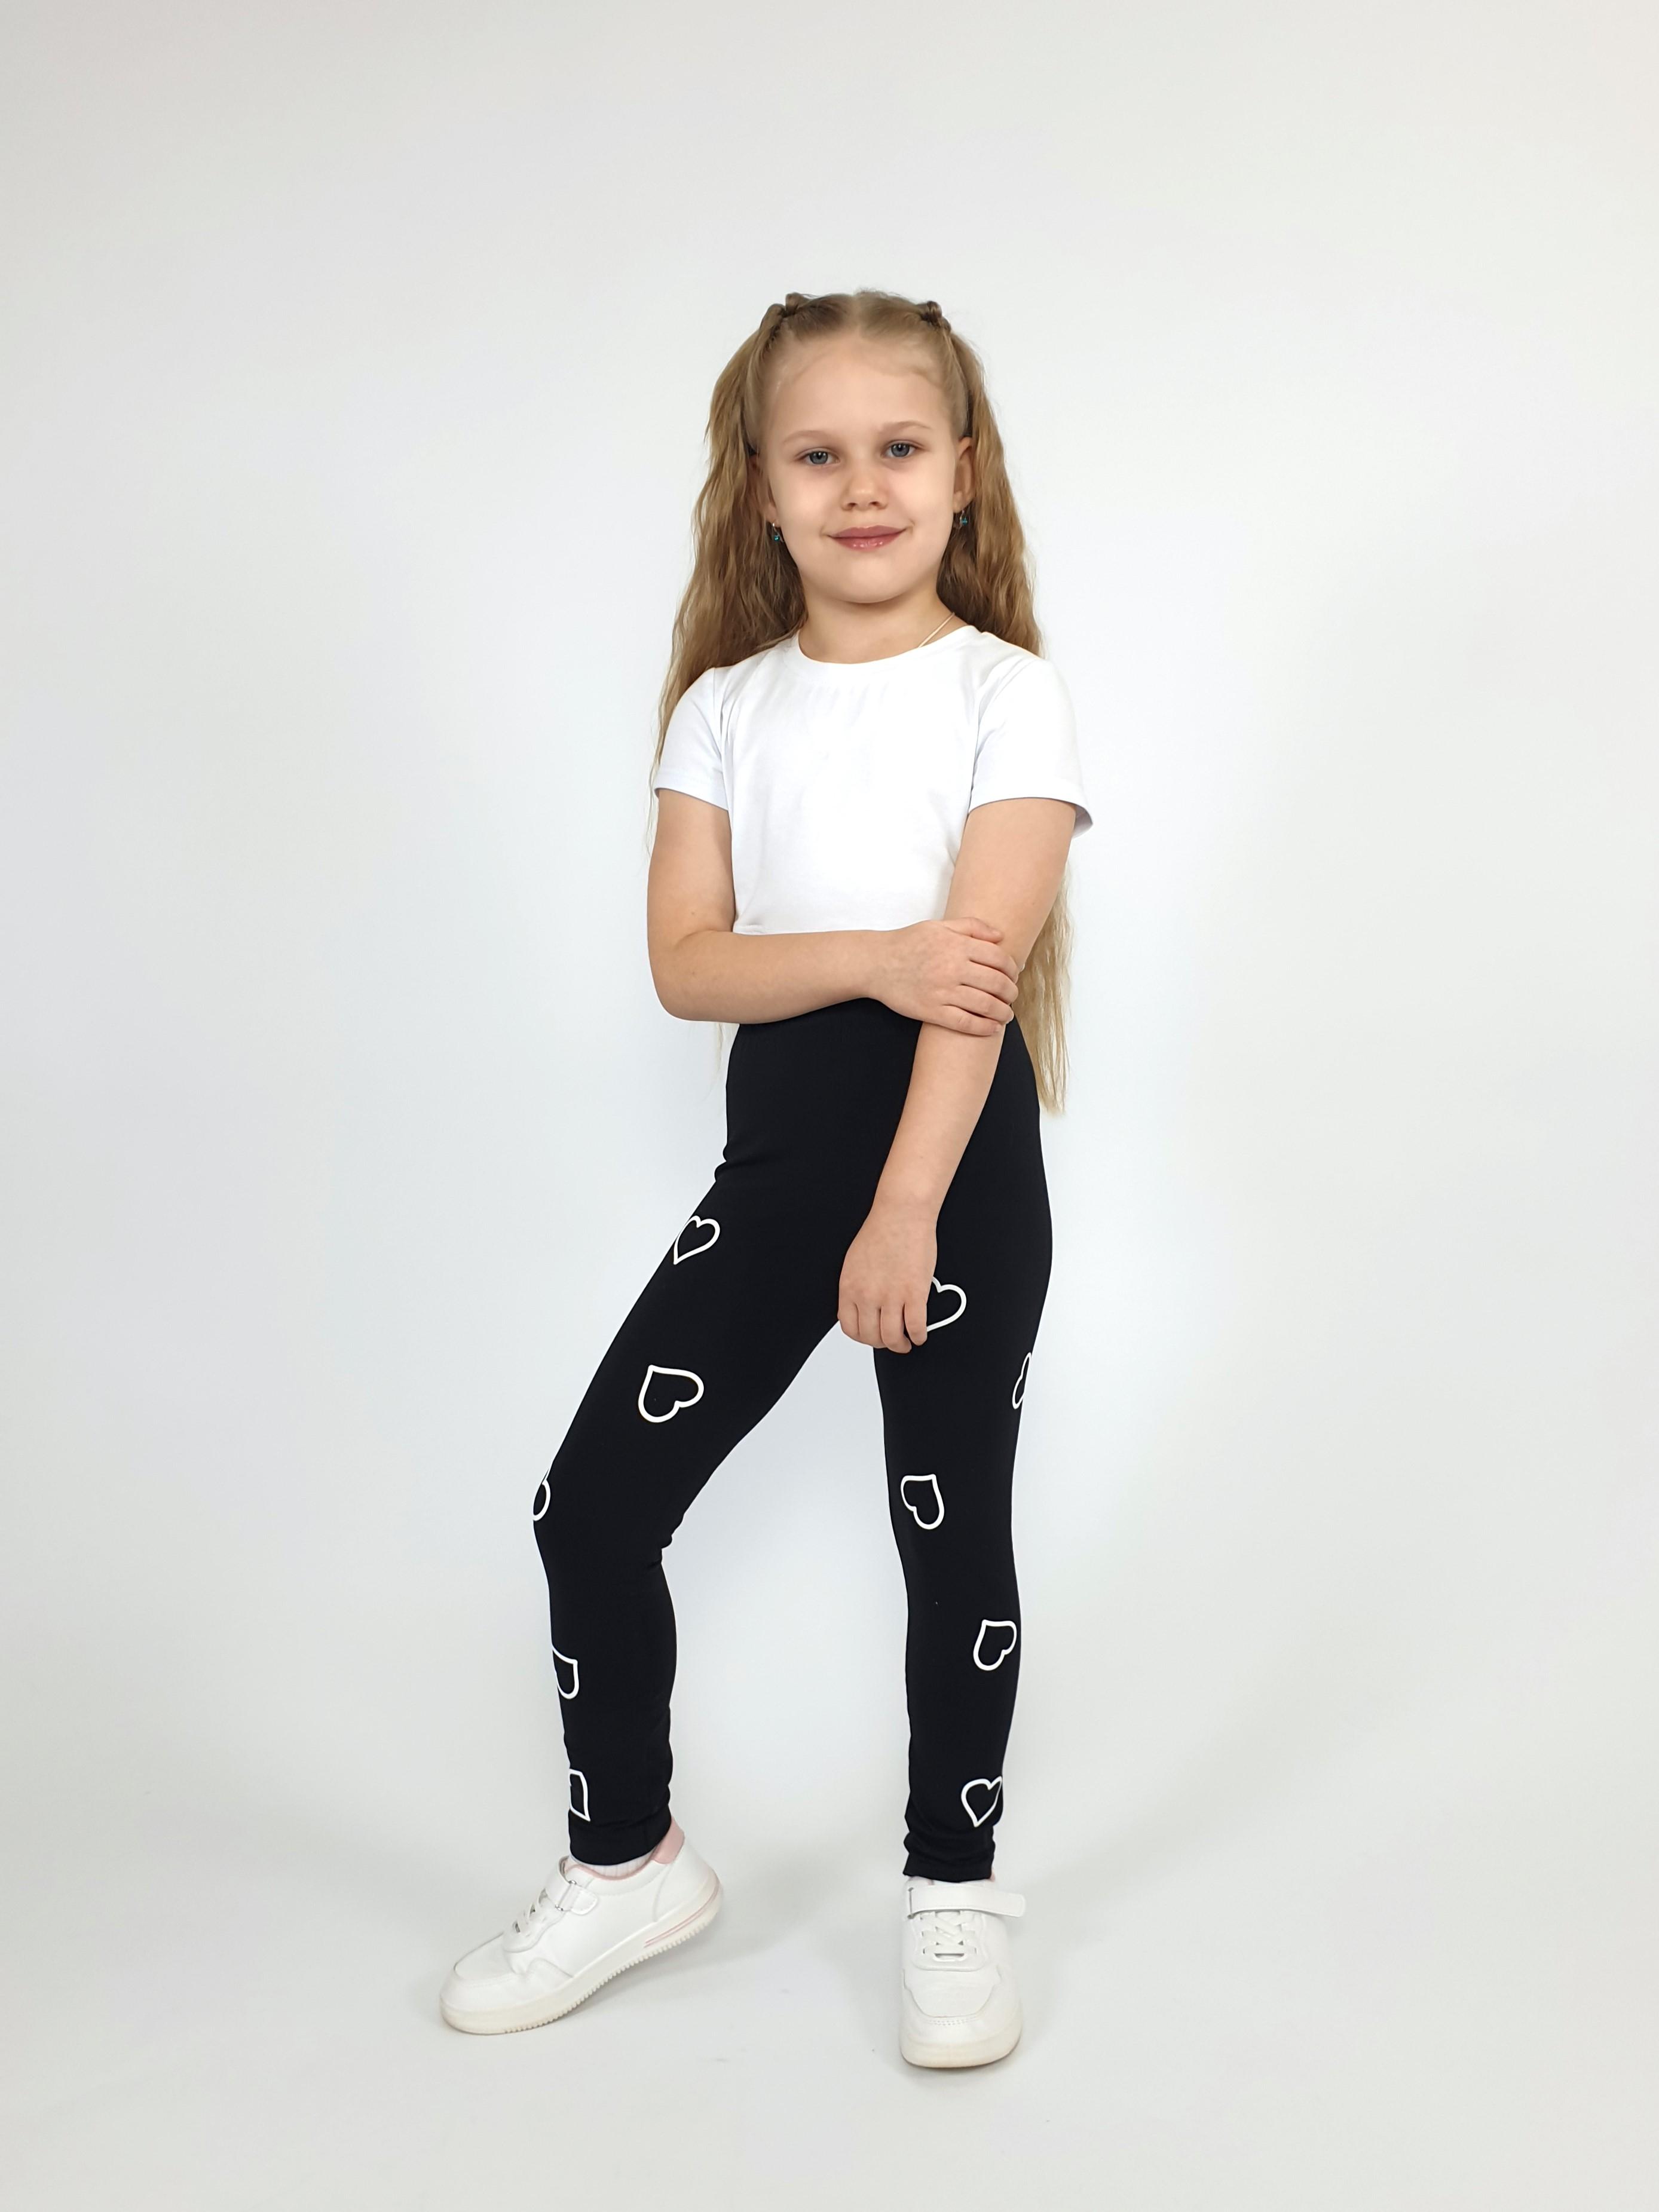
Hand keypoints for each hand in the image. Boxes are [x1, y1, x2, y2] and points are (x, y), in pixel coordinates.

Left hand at [838, 1199, 937, 1352]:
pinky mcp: (915, 1293)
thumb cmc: (881, 1232)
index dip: (862, 1337)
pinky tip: (920, 1335)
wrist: (901, 1214)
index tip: (871, 1336)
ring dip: (900, 1346)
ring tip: (906, 1342)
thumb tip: (859, 1308)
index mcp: (849, 1288)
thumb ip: (855, 1287)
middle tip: (891, 1341)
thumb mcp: (854, 1263)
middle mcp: (868, 1295)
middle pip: (871, 1337)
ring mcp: (891, 1296)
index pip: (849, 1328)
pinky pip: (916, 1327)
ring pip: (892, 1338)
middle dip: (882, 1344)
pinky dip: (919, 1336)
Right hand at [869, 919, 1019, 1033]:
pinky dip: (984, 1028)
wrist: (877, 963)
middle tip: (1012, 996)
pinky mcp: (932, 1011)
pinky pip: (965, 1023)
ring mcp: (942, 992)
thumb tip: (1000, 936)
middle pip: (997, 983)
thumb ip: (971, 927)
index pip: (999, 959)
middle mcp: (953, 968)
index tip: (1014, 975)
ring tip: (1006, 1014)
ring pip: (986, 1005)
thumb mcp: (939, 926)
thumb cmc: (908, 943)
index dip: (1013, 969)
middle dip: (1011, 992)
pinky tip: (993, 1028)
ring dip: (1003, 1012)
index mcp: (957, 946)